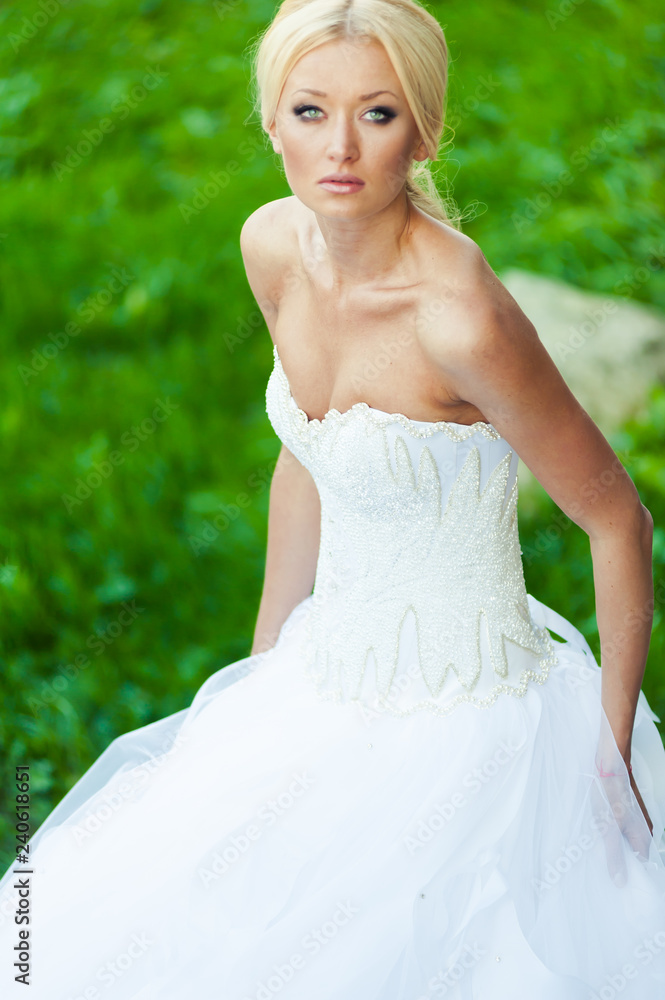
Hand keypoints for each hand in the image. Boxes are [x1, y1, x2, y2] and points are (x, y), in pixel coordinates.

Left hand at [592, 755, 652, 887]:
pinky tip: (597, 840)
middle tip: (601, 874)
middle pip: (632, 859)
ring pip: (624, 846)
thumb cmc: (609, 794)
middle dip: (618, 866)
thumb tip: (621, 882)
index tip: (615, 888)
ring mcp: (633, 825)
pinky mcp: (623, 817)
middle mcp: (641, 834)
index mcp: (642, 840)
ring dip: (612, 852)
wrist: (608, 767)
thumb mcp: (609, 828)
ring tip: (597, 856)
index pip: (641, 869)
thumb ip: (615, 855)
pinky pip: (619, 835)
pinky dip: (610, 840)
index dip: (628, 878)